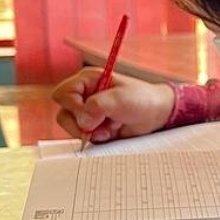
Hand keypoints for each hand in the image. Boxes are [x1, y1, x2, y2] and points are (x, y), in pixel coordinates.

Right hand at [52, 69, 175, 142]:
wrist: (156, 114)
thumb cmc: (141, 99)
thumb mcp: (120, 99)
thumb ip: (98, 106)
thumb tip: (83, 121)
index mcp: (87, 80)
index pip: (62, 94)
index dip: (73, 106)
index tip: (90, 114)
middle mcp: (84, 96)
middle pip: (64, 114)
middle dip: (81, 124)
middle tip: (100, 124)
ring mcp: (87, 113)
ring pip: (72, 128)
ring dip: (91, 132)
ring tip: (110, 127)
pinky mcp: (93, 127)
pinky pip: (84, 137)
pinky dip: (97, 138)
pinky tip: (112, 132)